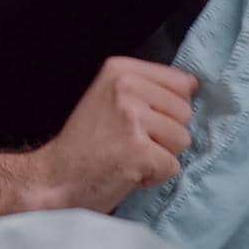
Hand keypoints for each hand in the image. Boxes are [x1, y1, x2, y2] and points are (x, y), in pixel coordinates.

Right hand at [31, 56, 198, 213]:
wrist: (53, 178)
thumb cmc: (85, 144)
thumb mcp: (109, 98)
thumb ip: (147, 89)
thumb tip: (194, 86)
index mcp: (120, 69)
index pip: (182, 82)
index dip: (167, 109)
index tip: (135, 121)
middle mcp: (126, 87)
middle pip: (185, 113)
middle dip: (164, 134)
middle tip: (127, 142)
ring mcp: (132, 118)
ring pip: (183, 140)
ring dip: (160, 156)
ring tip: (126, 156)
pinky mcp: (138, 150)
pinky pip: (173, 167)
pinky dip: (153, 176)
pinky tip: (126, 172)